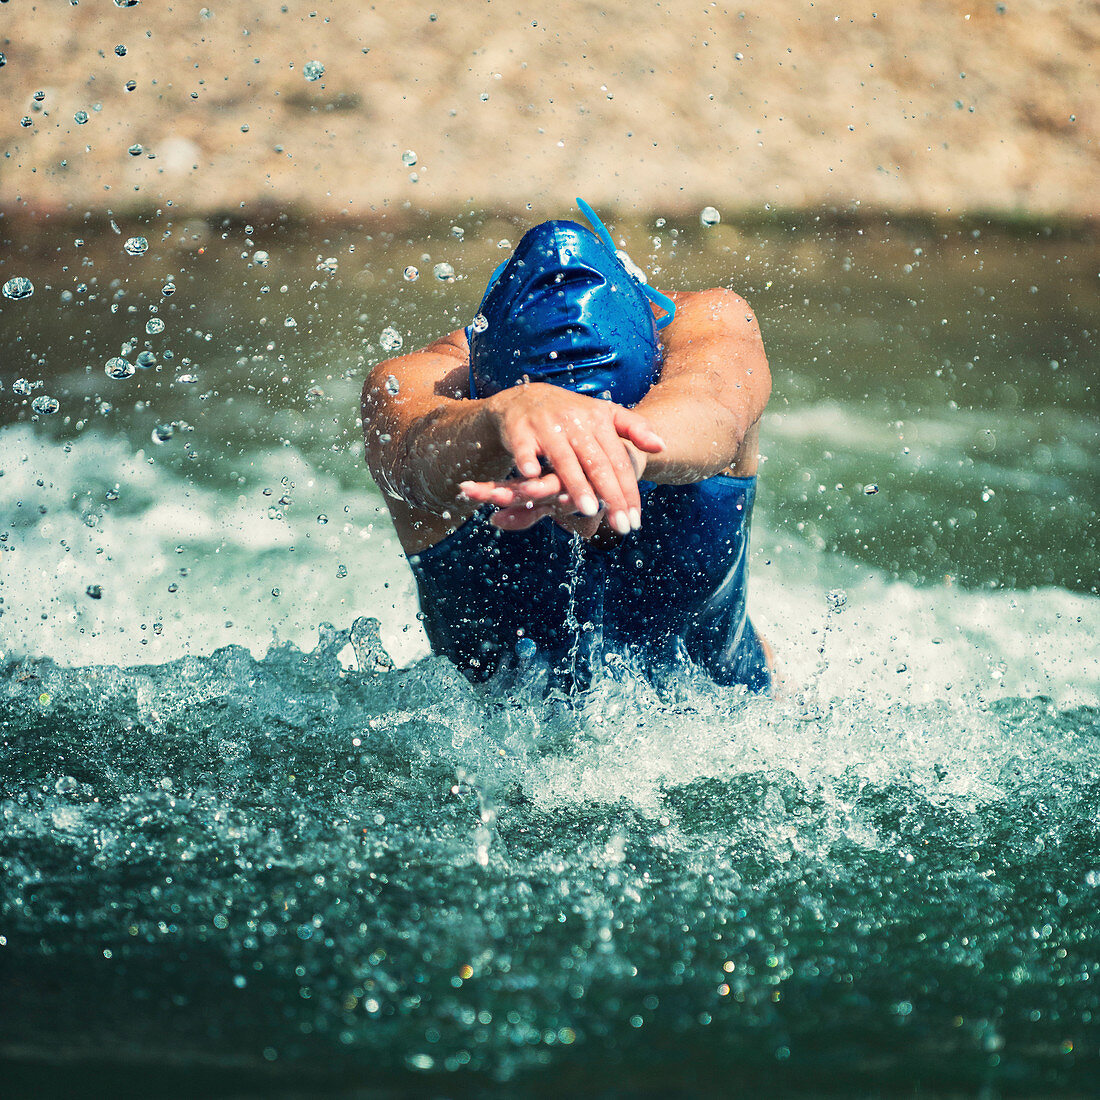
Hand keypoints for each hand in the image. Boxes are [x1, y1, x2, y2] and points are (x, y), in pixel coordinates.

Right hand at [467, 384, 662, 534]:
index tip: (635, 520)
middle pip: (597, 464)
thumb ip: (635, 429)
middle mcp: (576, 422)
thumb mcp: (606, 415)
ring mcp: (547, 425)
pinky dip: (527, 459)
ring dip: (576, 484)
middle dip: (610, 496)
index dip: (628, 492)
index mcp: (599, 421)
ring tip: (589, 510)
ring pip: (564, 458)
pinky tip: (532, 476)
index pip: (618, 462)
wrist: (528, 397)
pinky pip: (524, 447)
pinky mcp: (520, 429)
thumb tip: (662, 446)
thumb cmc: (573, 415)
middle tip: (621, 526)